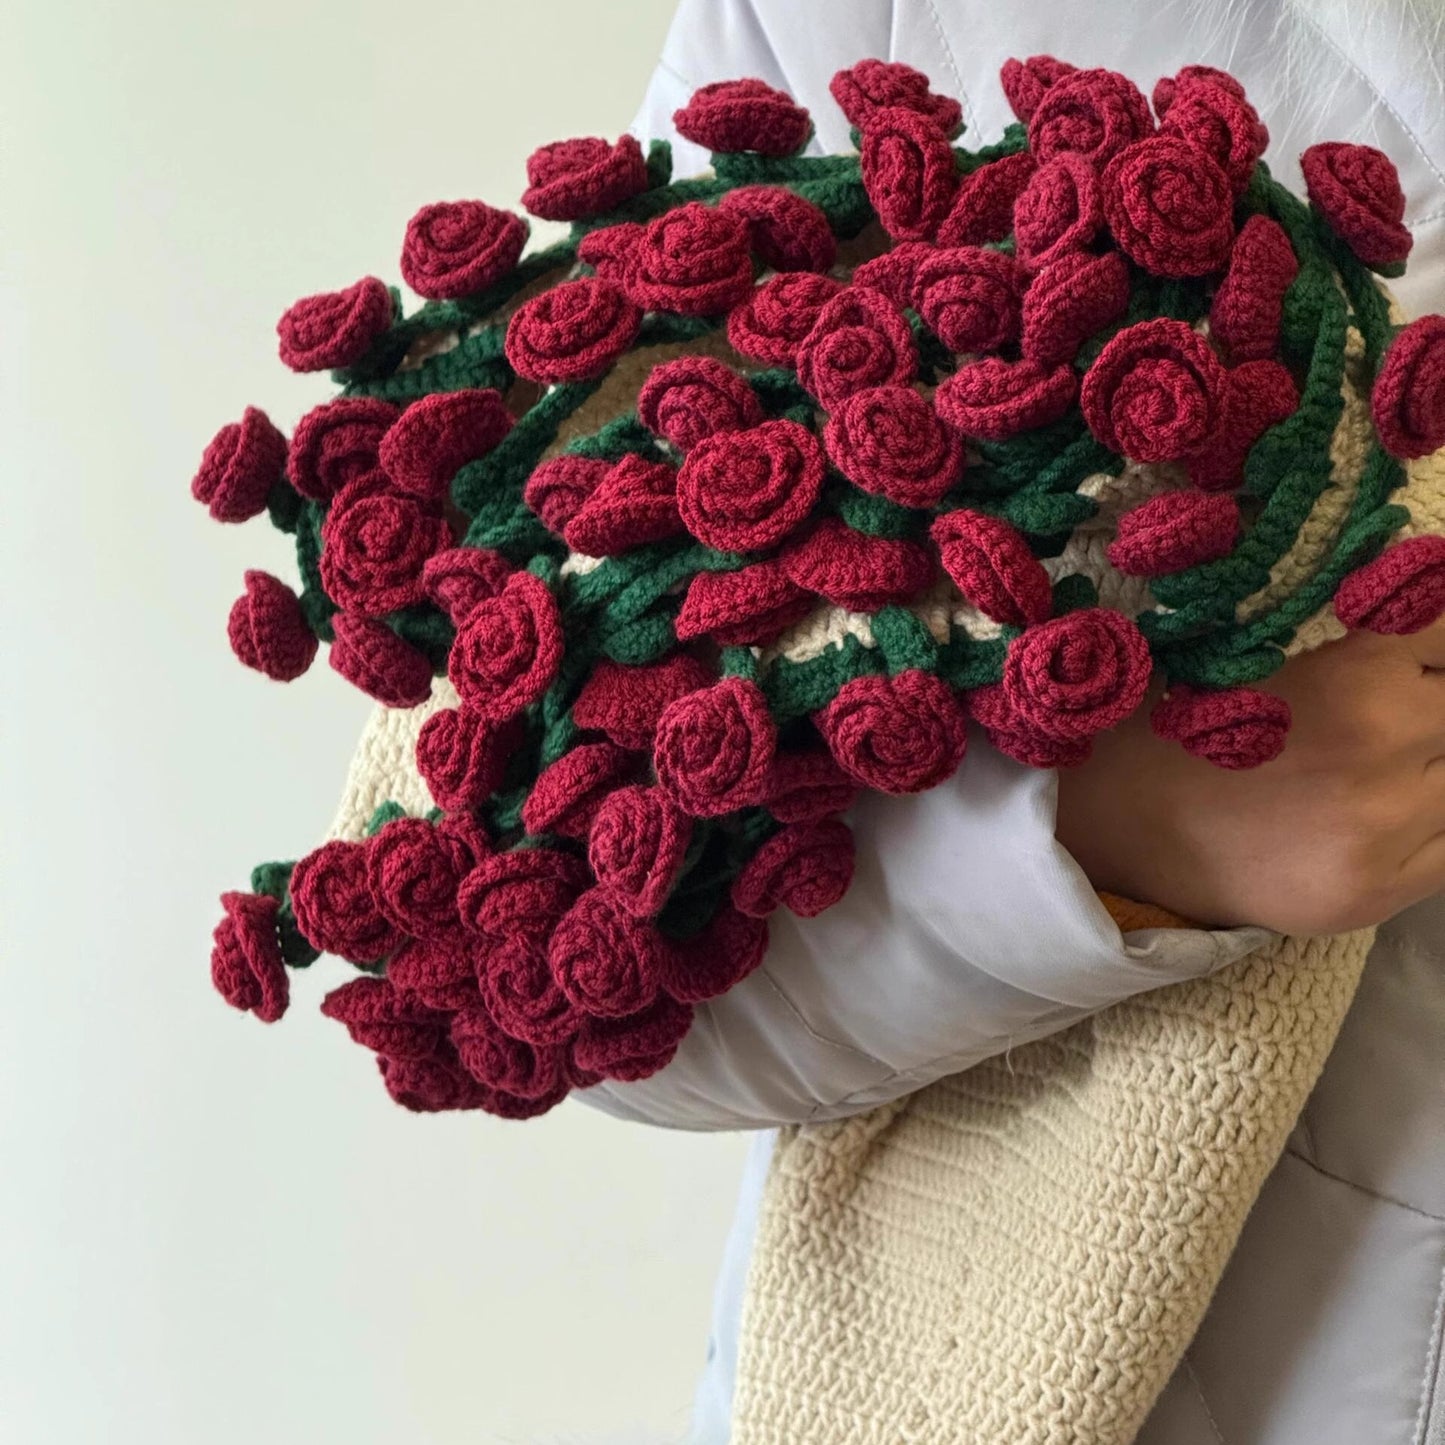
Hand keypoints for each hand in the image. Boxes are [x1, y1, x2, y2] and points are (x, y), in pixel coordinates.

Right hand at [1053, 616, 1444, 935]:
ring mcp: (1389, 831)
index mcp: (1356, 679)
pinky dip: (1430, 822)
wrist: (1114, 822)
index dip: (1429, 640)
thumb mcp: (1261, 658)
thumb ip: (1361, 646)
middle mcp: (1386, 751)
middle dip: (1429, 699)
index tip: (1408, 652)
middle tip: (1382, 709)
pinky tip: (1378, 811)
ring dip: (1429, 761)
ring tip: (1367, 764)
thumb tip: (1427, 637)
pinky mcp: (1379, 893)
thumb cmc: (1177, 727)